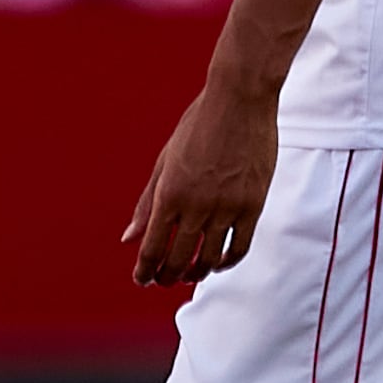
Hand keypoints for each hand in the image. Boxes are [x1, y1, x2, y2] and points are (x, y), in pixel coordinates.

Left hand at [124, 80, 277, 285]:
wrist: (239, 101)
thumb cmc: (198, 125)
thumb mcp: (165, 161)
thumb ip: (147, 202)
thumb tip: (129, 237)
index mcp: (169, 192)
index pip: (152, 246)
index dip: (145, 269)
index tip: (141, 279)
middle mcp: (196, 205)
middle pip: (178, 258)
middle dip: (167, 276)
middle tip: (163, 281)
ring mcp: (226, 207)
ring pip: (209, 258)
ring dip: (197, 272)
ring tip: (190, 274)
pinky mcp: (253, 205)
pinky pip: (239, 247)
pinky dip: (227, 261)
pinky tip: (218, 262)